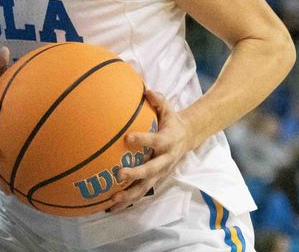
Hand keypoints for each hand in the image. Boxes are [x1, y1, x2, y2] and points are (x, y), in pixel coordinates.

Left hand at [107, 90, 193, 212]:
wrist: (188, 138)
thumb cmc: (172, 121)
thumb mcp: (168, 109)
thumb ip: (158, 100)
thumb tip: (146, 89)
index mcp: (167, 141)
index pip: (155, 141)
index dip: (143, 139)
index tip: (128, 137)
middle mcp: (165, 160)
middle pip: (151, 170)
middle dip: (135, 174)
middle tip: (119, 174)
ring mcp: (160, 173)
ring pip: (145, 188)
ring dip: (129, 196)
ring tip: (112, 201)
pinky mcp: (155, 180)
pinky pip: (140, 193)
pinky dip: (127, 202)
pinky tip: (110, 208)